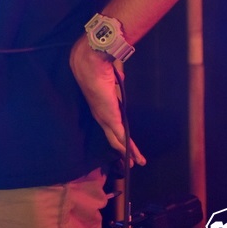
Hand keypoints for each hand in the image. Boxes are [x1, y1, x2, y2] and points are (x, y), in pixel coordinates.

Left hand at [69, 36, 145, 166]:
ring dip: (127, 152)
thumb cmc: (99, 67)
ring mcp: (104, 118)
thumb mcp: (110, 75)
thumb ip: (115, 79)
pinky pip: (122, 137)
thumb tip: (118, 78)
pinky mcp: (111, 118)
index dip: (116, 133)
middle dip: (121, 149)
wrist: (91, 64)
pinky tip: (134, 158)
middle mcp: (100, 115)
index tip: (122, 142)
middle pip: (112, 136)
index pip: (109, 123)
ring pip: (117, 140)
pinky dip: (129, 149)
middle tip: (128, 161)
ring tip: (135, 163)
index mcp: (100, 105)